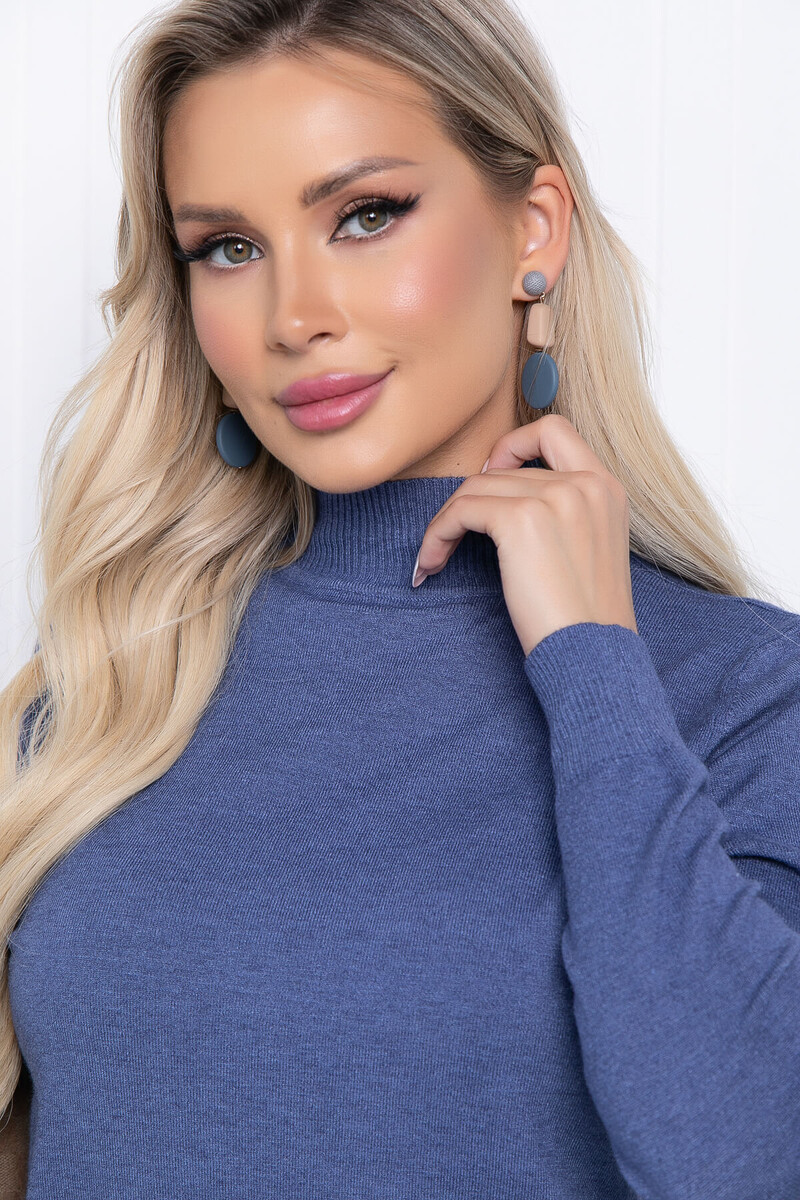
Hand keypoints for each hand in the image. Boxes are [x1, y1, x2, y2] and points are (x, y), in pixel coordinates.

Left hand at [412, 413, 638, 657]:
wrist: (593, 655)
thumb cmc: (585, 620)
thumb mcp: (590, 549)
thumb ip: (564, 513)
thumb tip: (501, 499)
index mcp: (607, 488)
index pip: (554, 431)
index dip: (513, 445)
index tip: (491, 478)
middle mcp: (586, 483)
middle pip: (502, 469)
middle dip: (469, 503)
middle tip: (449, 539)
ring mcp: (556, 497)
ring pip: (475, 489)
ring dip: (446, 522)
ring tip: (434, 558)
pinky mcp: (522, 520)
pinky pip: (461, 511)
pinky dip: (437, 534)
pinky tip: (431, 564)